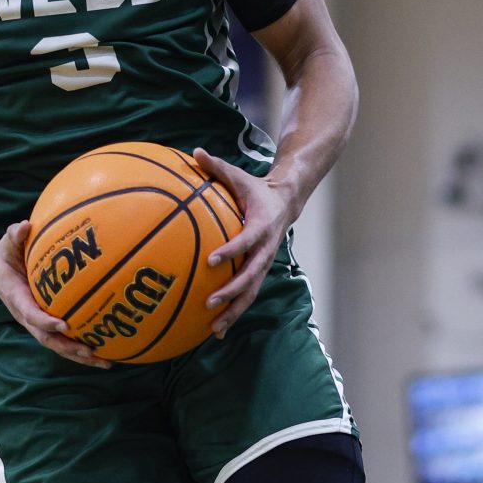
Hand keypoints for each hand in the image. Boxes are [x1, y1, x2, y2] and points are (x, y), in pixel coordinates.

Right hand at [0, 220, 109, 367]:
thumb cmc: (5, 256)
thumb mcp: (7, 243)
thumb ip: (15, 235)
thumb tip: (25, 225)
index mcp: (17, 299)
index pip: (32, 315)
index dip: (47, 322)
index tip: (65, 325)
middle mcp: (27, 316)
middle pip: (48, 340)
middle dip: (69, 348)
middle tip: (91, 351)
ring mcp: (37, 323)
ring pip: (58, 346)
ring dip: (80, 356)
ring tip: (106, 362)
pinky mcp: (47, 324)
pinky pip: (64, 340)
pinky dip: (82, 350)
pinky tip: (105, 353)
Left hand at [192, 148, 295, 338]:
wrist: (286, 202)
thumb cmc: (255, 189)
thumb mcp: (238, 175)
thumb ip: (217, 166)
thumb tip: (195, 151)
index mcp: (261, 225)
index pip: (246, 241)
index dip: (231, 251)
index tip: (212, 260)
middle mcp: (265, 249)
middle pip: (251, 276)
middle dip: (232, 291)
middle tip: (210, 302)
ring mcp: (264, 263)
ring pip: (251, 292)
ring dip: (234, 310)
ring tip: (214, 329)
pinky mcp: (259, 271)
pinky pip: (247, 295)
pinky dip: (233, 312)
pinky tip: (215, 330)